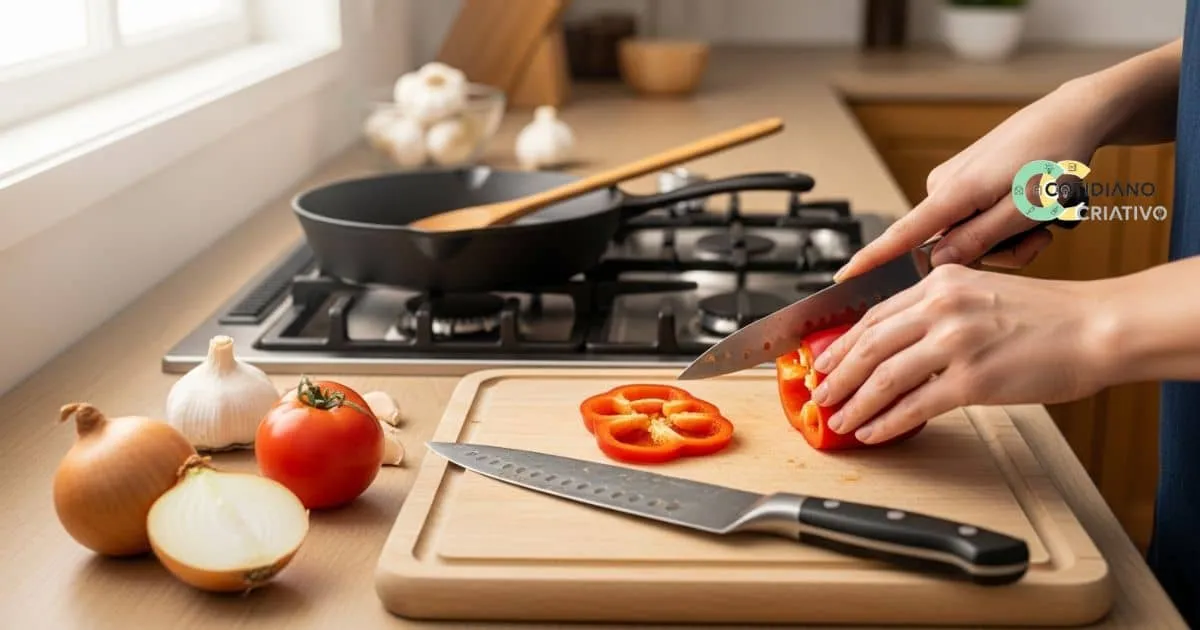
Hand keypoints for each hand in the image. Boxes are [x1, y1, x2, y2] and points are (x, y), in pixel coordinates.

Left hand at [808, 265, 1111, 443]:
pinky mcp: (974, 379)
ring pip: (884, 376)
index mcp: (942, 280)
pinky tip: (874, 431)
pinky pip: (916, 405)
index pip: (874, 313)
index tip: (825, 361)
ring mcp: (957, 342)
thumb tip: (898, 342)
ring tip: (839, 418)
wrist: (1097, 327)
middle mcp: (943, 306)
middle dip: (837, 374)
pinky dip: (887, 421)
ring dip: (855, 402)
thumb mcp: (983, 294)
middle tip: (820, 393)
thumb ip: (939, 309)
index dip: (842, 343)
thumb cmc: (1049, 316)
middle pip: (870, 344)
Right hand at [834, 80, 1106, 281]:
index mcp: (952, 193)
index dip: (871, 260)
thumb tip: (935, 263)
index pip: (900, 236)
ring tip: (1042, 218)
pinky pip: (978, 219)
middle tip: (1038, 237)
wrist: (1073, 114)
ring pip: (970, 237)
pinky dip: (1007, 222)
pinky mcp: (968, 182)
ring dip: (1008, 238)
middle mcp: (944, 187)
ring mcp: (955, 183)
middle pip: (951, 248)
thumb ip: (977, 241)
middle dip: (996, 252)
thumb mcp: (1023, 209)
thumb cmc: (1054, 156)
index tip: (844, 276)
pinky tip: (1033, 206)